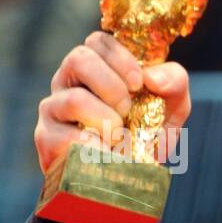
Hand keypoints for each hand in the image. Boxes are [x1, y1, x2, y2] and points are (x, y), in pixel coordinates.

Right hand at [34, 31, 191, 175]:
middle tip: (127, 109)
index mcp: (95, 68)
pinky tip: (107, 156)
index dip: (120, 57)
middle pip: (79, 58)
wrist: (134, 180)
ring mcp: (53, 109)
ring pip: (74, 99)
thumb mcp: (172, 108)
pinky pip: (70, 137)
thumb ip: (174, 83)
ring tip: (119, 137)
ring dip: (107, 120)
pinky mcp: (47, 139)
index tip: (139, 83)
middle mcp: (68, 83)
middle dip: (112, 85)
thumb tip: (153, 78)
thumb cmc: (148, 136)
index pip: (97, 41)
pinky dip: (99, 148)